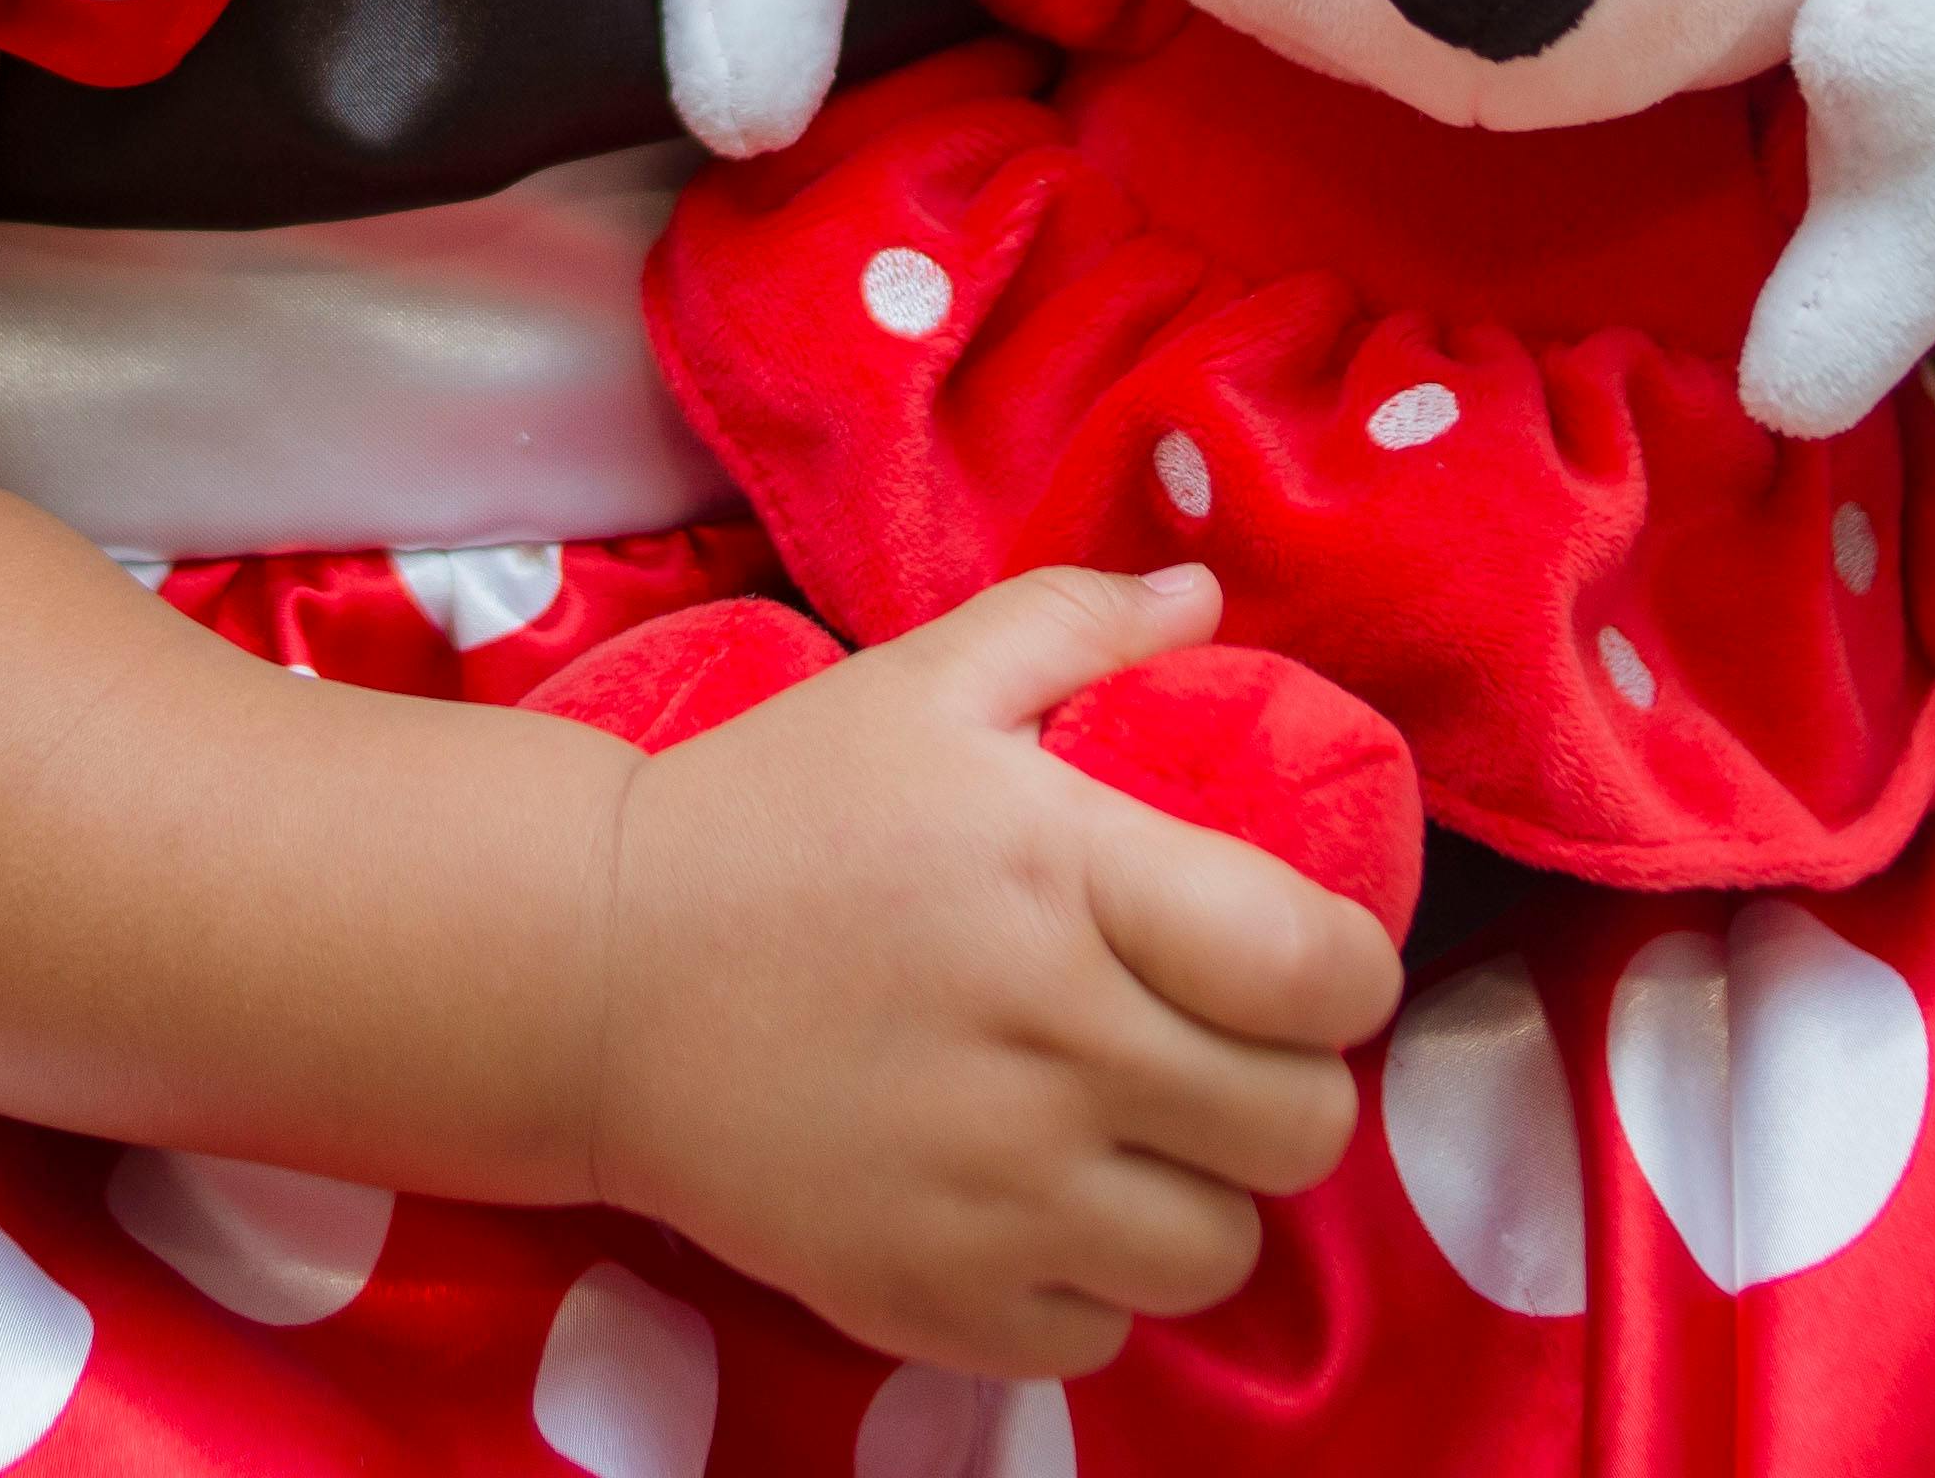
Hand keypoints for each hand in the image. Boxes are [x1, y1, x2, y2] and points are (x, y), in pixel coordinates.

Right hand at [587, 565, 1405, 1377]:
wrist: (587, 976)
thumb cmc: (771, 816)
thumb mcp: (921, 685)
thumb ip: (1076, 625)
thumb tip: (1209, 598)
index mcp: (1068, 878)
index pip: (1322, 972)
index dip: (1347, 971)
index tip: (1302, 961)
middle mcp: (1049, 1047)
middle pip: (1298, 1129)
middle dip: (1285, 1086)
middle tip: (1218, 1049)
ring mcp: (991, 1194)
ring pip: (1218, 1254)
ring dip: (1200, 1197)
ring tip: (1135, 1137)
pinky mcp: (929, 1298)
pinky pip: (1101, 1338)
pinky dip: (1090, 1286)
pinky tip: (1037, 1207)